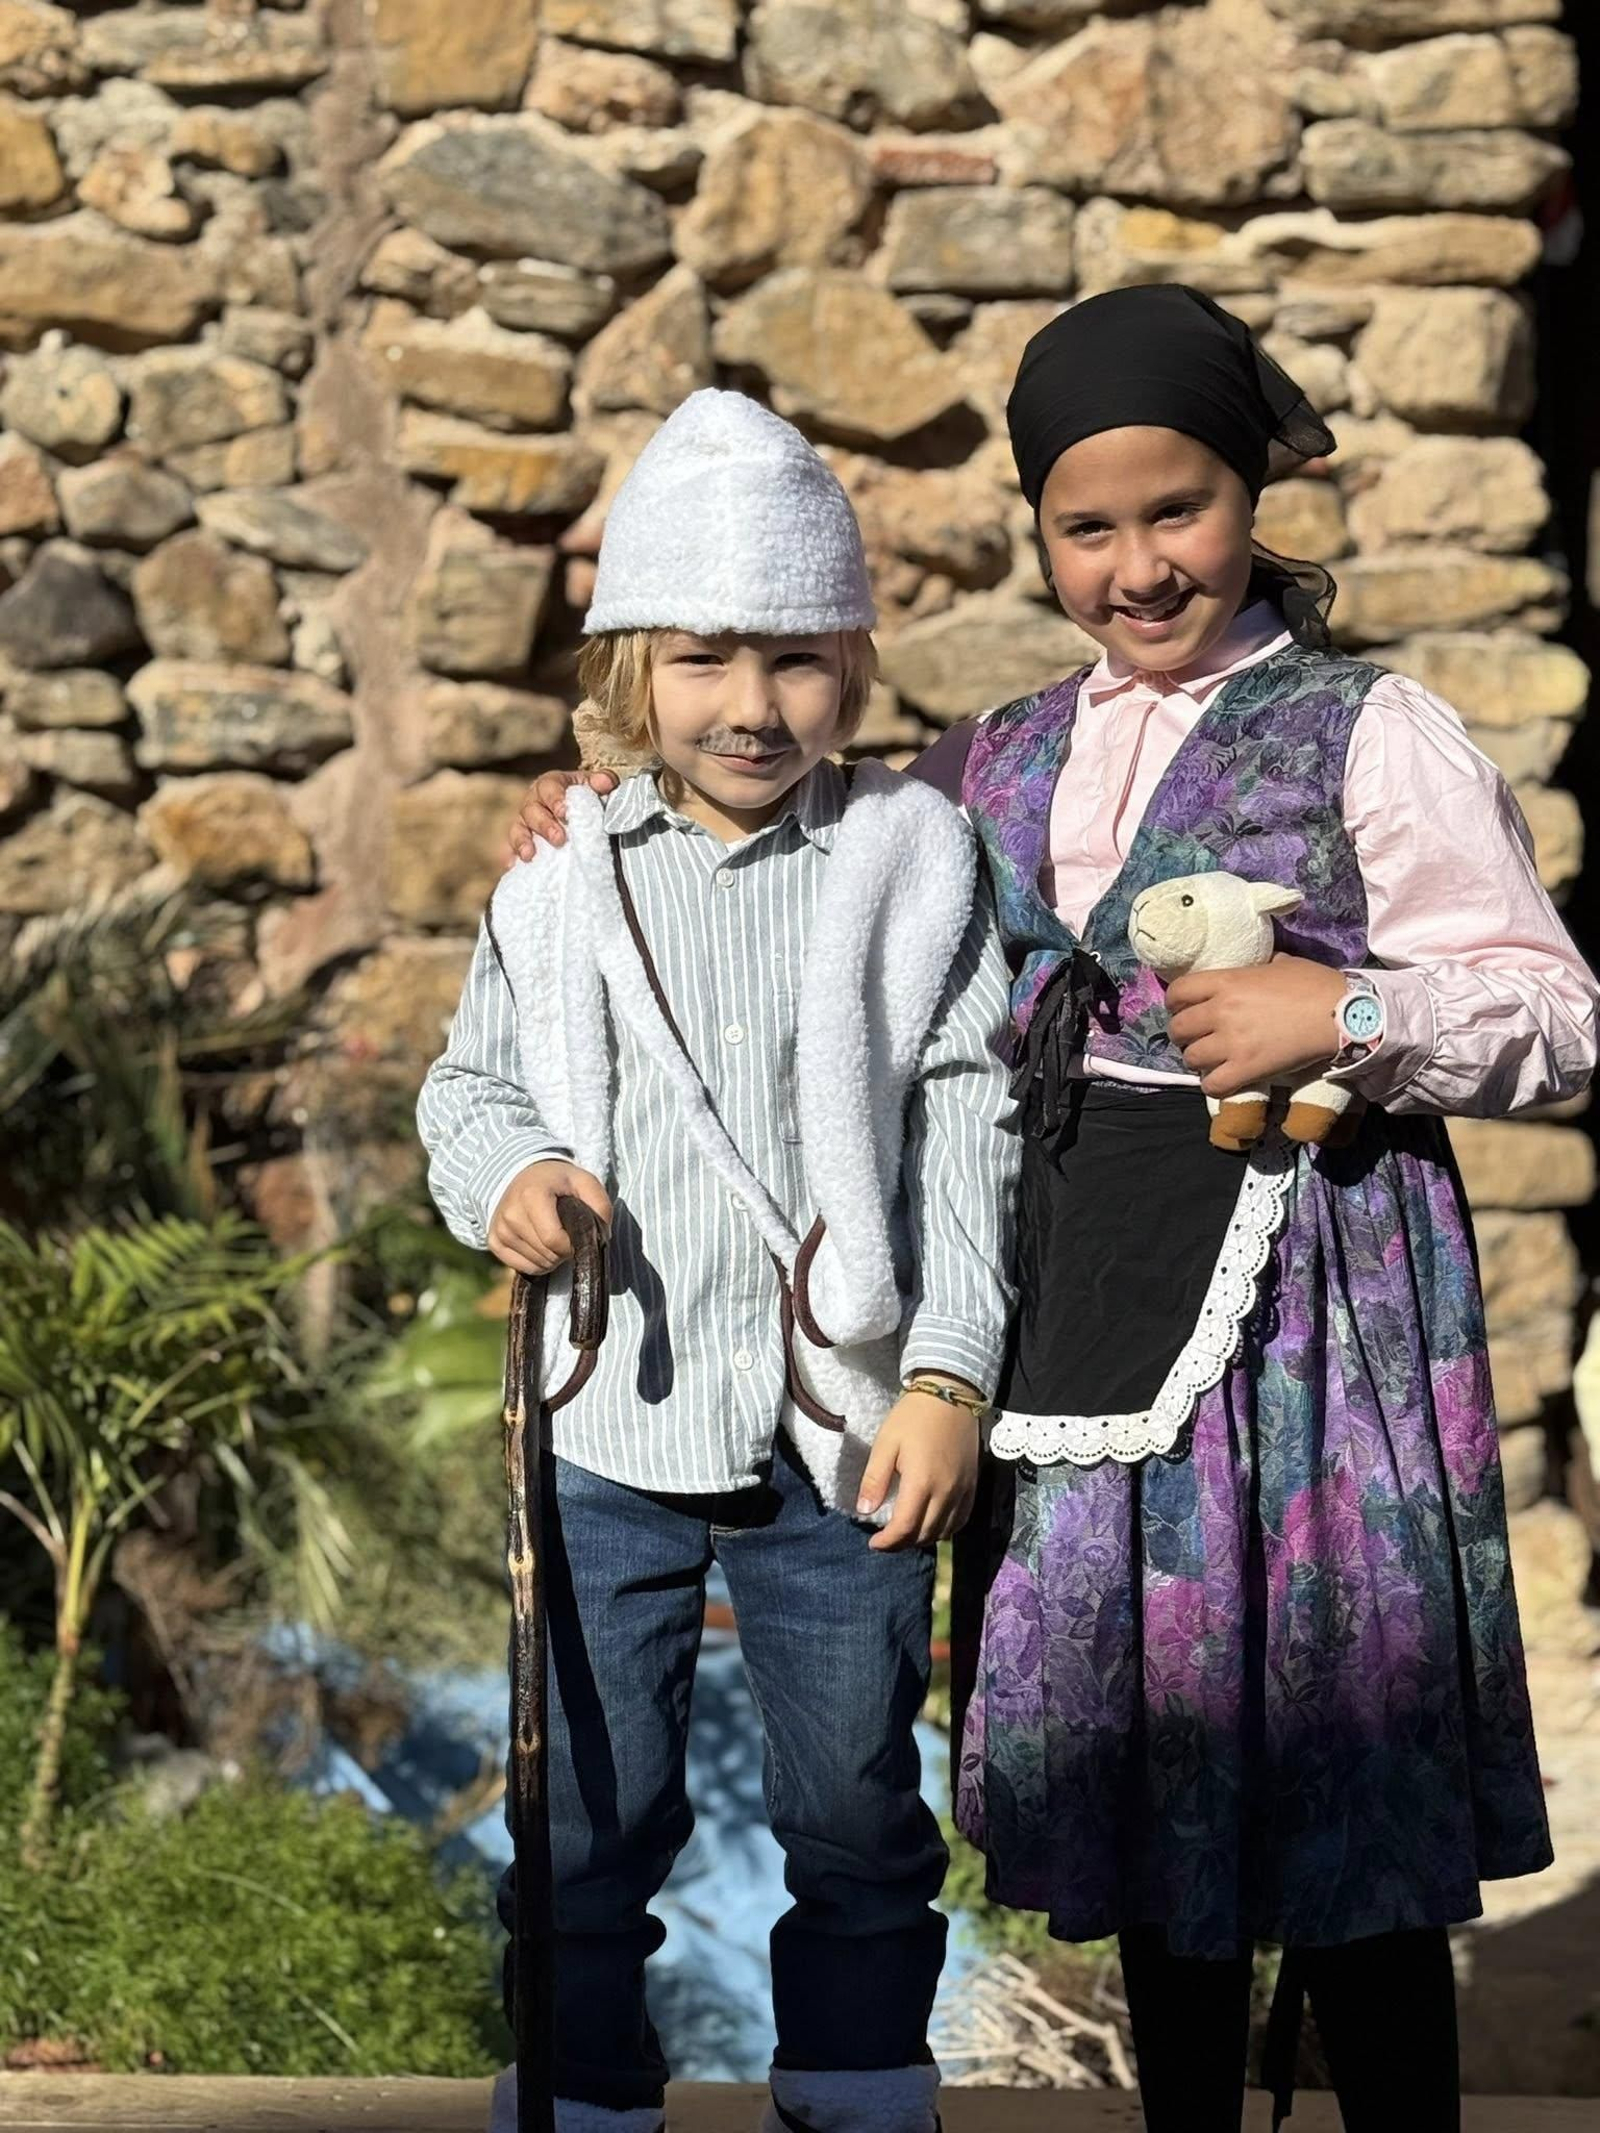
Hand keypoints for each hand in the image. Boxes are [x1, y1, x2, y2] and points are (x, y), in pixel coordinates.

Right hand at [488, 1161, 611, 1275]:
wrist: (525, 1176)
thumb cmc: (559, 1182)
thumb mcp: (585, 1182)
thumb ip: (600, 1206)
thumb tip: (601, 1238)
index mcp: (531, 1195)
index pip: (554, 1240)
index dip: (572, 1245)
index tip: (577, 1235)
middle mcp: (510, 1213)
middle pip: (546, 1254)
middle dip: (564, 1252)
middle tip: (567, 1234)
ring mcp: (499, 1229)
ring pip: (536, 1264)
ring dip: (552, 1258)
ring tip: (554, 1236)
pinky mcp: (493, 1241)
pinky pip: (522, 1268)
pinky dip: (538, 1263)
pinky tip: (541, 1245)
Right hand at [506, 768, 618, 863]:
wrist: (578, 814)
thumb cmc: (586, 796)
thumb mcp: (597, 786)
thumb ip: (603, 781)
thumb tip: (605, 783)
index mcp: (550, 784)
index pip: (548, 787)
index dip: (554, 798)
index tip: (564, 812)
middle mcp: (533, 802)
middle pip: (531, 810)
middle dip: (544, 825)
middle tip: (559, 839)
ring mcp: (525, 823)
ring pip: (518, 829)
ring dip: (522, 842)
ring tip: (529, 855)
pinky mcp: (523, 843)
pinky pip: (513, 850)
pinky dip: (512, 857)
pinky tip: (514, 866)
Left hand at [857, 1388, 980, 1550]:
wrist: (951, 1395)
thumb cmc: (913, 1417)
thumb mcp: (886, 1443)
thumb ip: (875, 1480)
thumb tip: (864, 1511)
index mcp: (921, 1482)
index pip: (905, 1528)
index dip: (888, 1542)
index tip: (873, 1543)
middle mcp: (946, 1493)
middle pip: (924, 1535)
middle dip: (902, 1543)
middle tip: (885, 1539)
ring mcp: (963, 1491)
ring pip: (943, 1532)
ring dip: (922, 1539)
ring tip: (905, 1533)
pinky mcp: (972, 1486)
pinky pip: (960, 1521)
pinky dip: (944, 1530)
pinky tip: (930, 1525)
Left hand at [1165, 954, 1344, 1097]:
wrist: (1341, 1013)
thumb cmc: (1314, 984)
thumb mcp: (1280, 964)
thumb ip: (1259, 968)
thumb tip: (1261, 967)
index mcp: (1227, 981)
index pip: (1178, 992)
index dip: (1175, 1003)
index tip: (1182, 1009)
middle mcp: (1221, 1011)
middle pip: (1178, 1028)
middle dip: (1184, 1035)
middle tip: (1197, 1038)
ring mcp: (1232, 1042)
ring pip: (1191, 1058)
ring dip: (1198, 1060)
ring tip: (1211, 1060)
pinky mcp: (1247, 1068)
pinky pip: (1211, 1084)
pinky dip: (1213, 1084)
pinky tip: (1223, 1079)